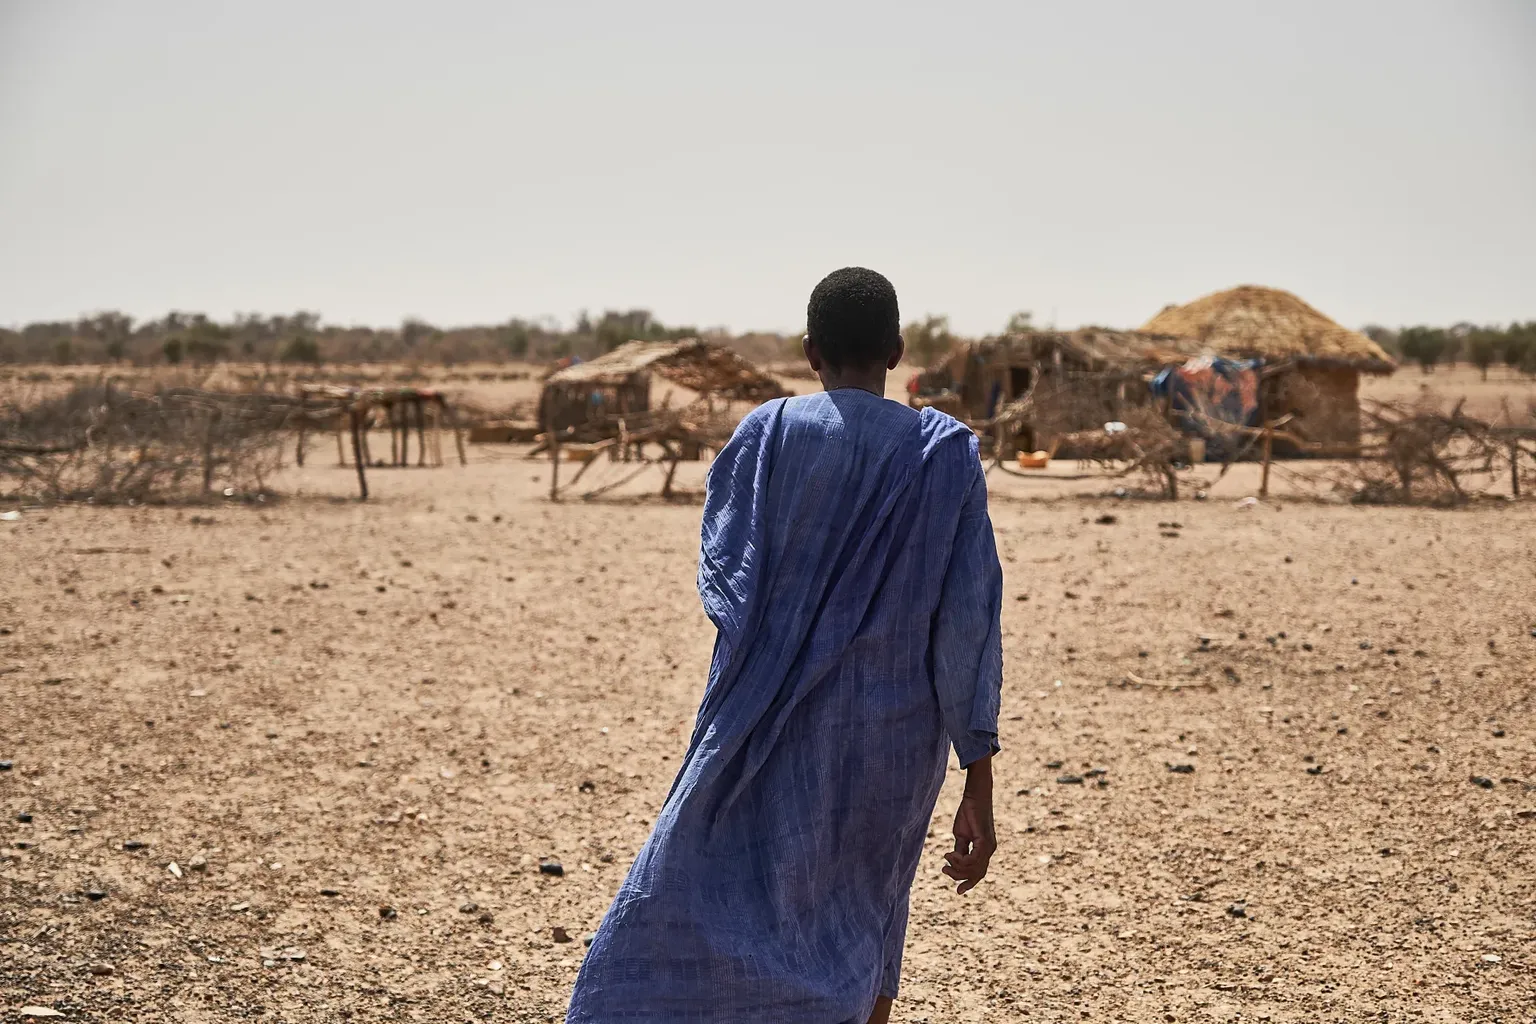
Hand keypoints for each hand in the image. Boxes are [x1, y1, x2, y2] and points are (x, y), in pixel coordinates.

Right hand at [942, 764, 995, 894]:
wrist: (975, 796)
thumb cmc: (969, 813)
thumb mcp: (961, 835)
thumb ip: (960, 849)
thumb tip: (954, 861)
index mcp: (985, 850)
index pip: (979, 873)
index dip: (969, 883)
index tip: (958, 891)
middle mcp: (990, 850)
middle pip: (976, 874)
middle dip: (959, 876)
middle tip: (944, 870)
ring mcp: (989, 847)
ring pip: (974, 868)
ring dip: (957, 867)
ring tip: (946, 858)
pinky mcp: (985, 841)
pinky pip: (973, 859)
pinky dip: (960, 860)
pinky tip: (950, 855)